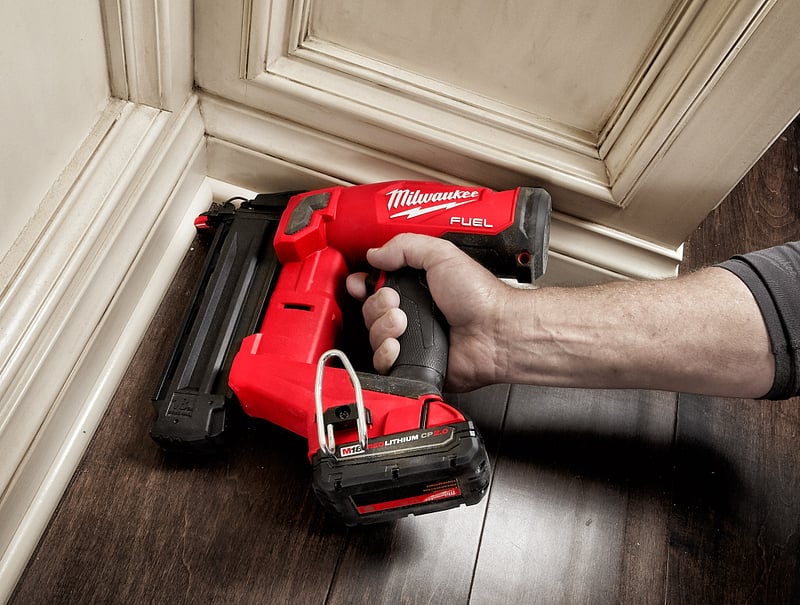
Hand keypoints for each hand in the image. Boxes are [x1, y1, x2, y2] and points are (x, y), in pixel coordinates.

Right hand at [346, 233, 513, 390]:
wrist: (495, 332)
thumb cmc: (479, 296)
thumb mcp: (441, 255)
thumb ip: (404, 247)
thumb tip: (374, 253)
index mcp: (415, 288)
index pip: (375, 286)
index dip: (363, 285)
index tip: (362, 284)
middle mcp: (411, 314)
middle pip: (369, 311)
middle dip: (377, 305)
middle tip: (396, 302)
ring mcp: (411, 340)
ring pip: (372, 337)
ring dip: (382, 327)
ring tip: (403, 323)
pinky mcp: (412, 364)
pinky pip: (382, 363)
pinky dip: (385, 354)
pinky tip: (398, 346)